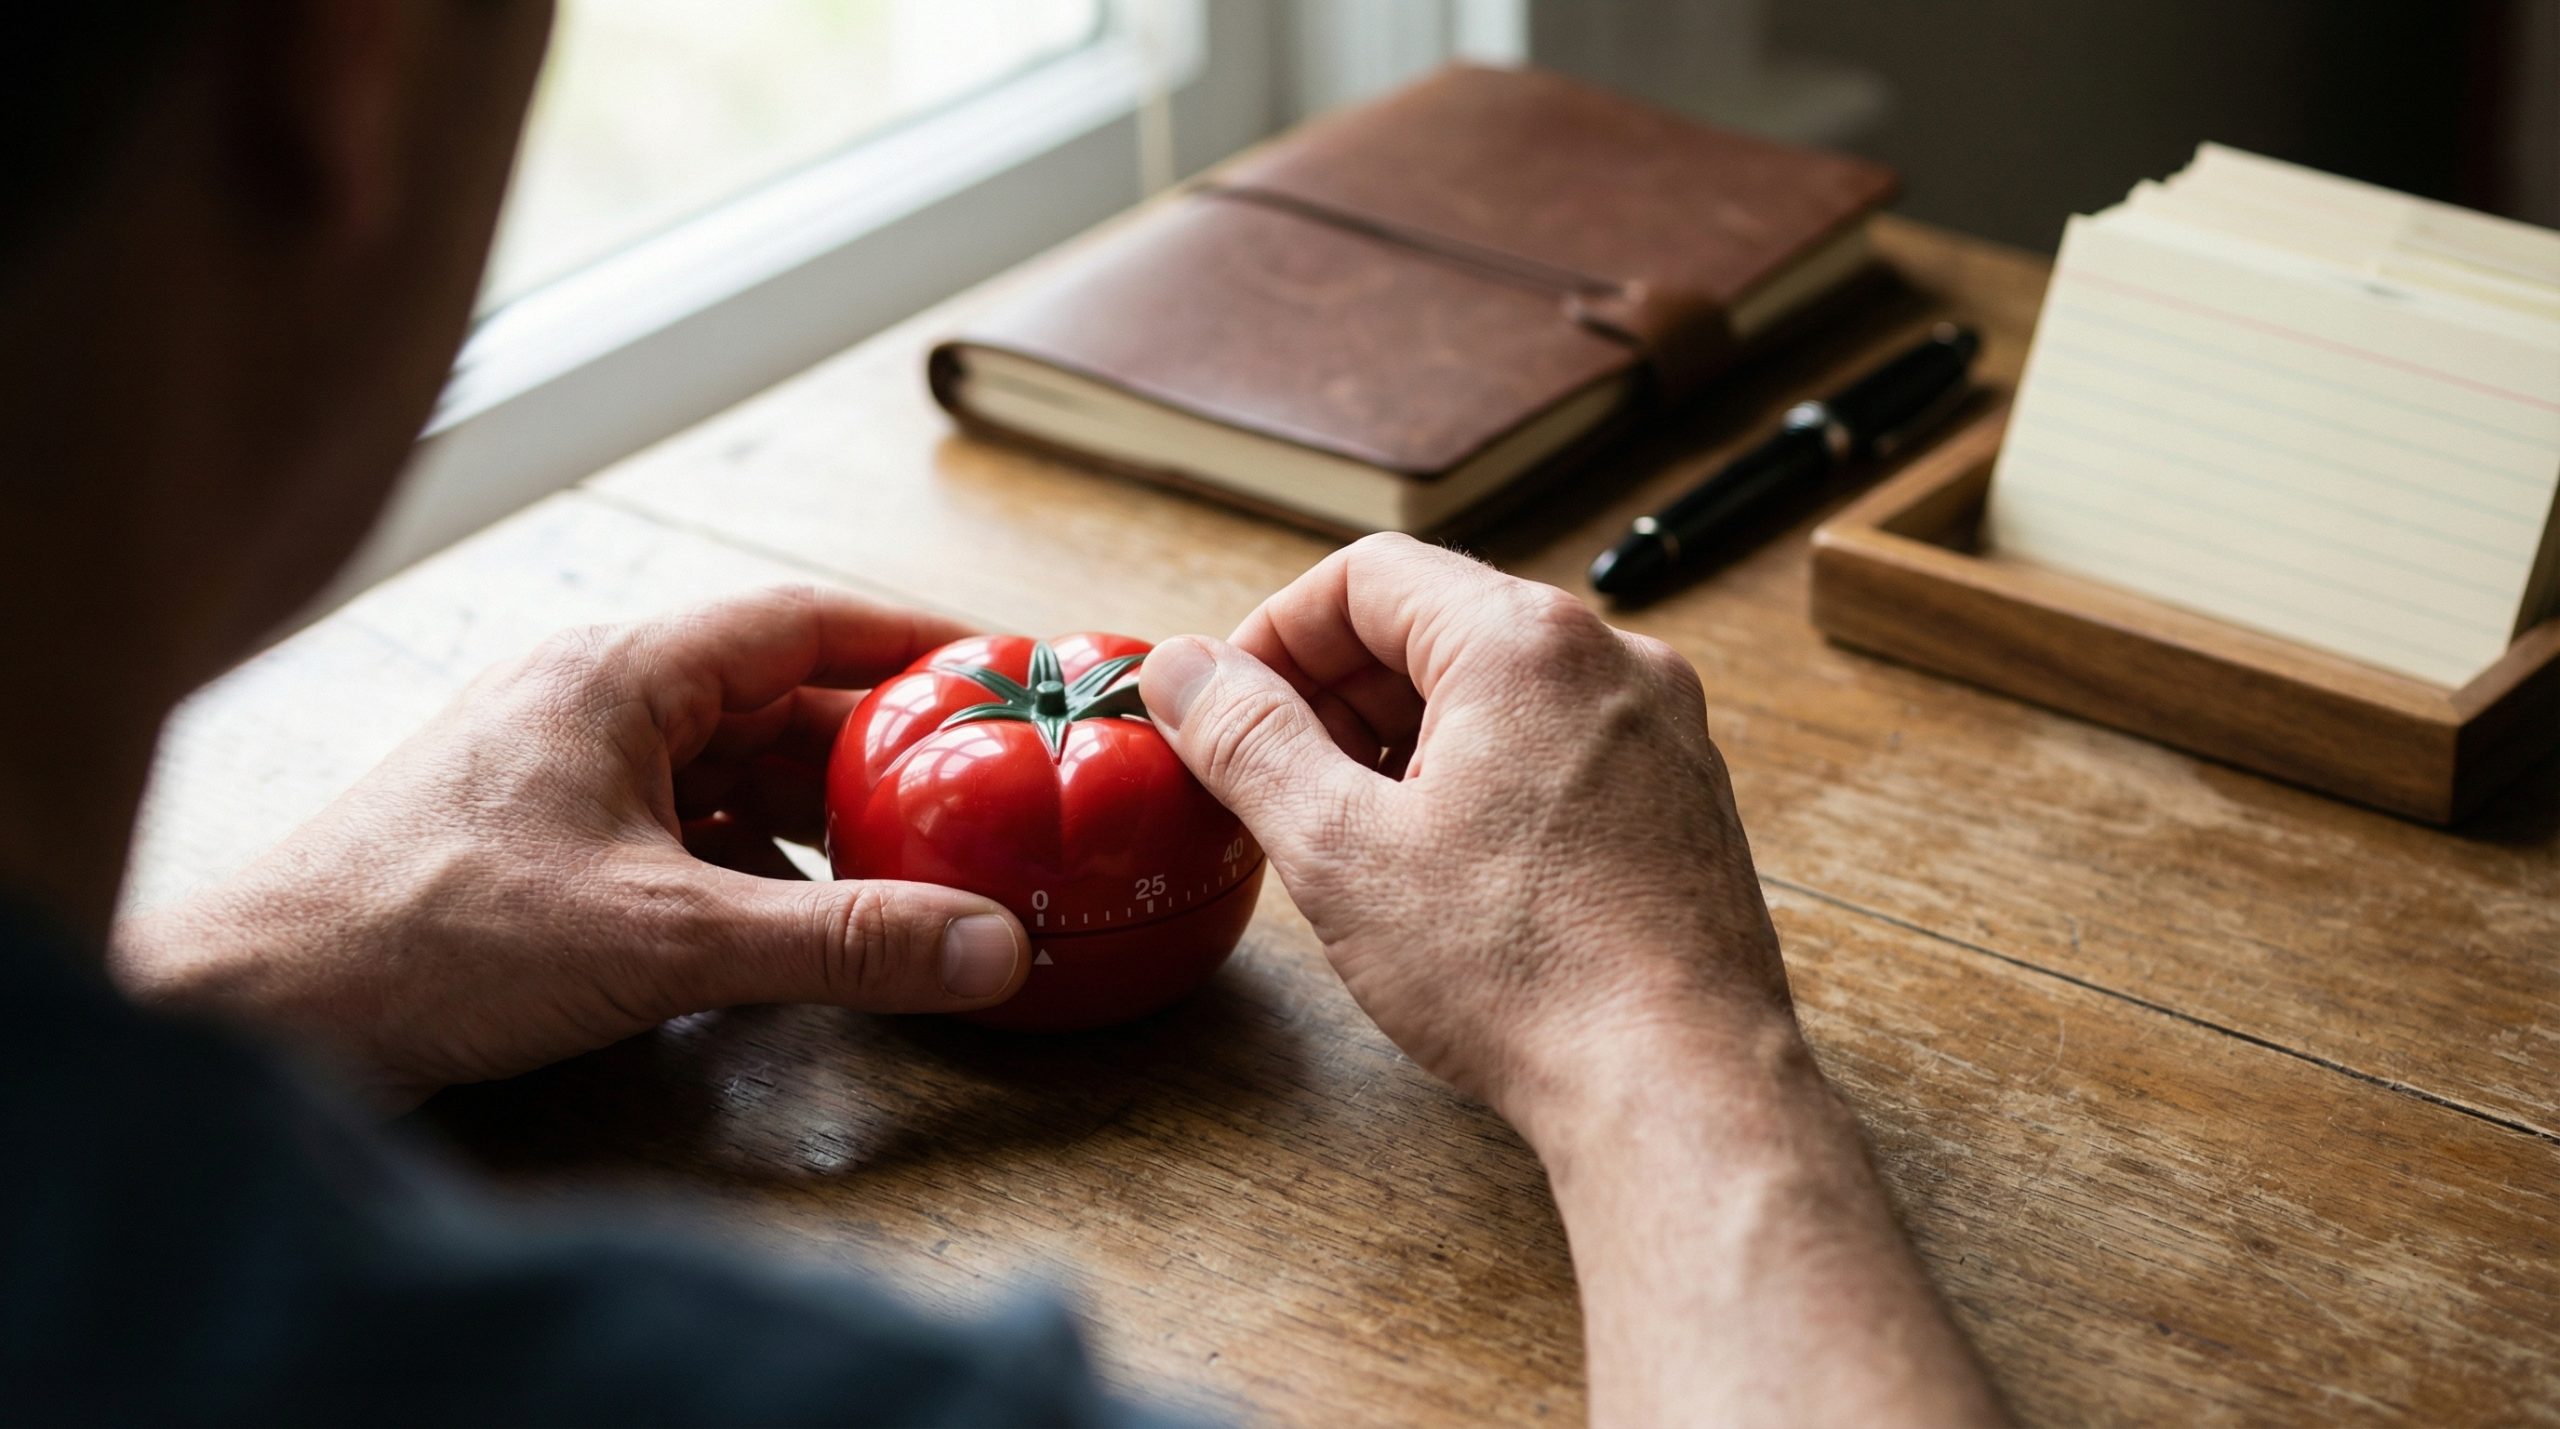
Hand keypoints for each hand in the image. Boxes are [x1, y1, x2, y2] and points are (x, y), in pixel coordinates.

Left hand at [113, 587, 1030, 1109]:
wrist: (258, 1015)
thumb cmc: (427, 941)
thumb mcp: (667, 940)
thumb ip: (840, 941)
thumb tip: (989, 946)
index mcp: (620, 674)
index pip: (799, 620)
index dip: (908, 643)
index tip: (998, 668)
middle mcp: (591, 701)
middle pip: (772, 701)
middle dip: (877, 751)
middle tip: (980, 791)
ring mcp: (559, 771)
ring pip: (724, 771)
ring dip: (814, 816)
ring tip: (910, 863)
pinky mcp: (536, 843)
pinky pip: (677, 829)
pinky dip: (750, 864)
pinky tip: (795, 918)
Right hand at [1138, 534, 1792, 1124]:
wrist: (1676, 1085)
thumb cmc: (1523, 972)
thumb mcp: (1340, 850)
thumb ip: (1247, 740)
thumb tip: (1182, 671)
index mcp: (1526, 642)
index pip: (1368, 577)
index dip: (1274, 636)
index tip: (1227, 707)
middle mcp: (1612, 662)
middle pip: (1438, 627)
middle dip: (1337, 695)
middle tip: (1275, 782)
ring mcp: (1660, 732)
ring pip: (1499, 694)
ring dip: (1405, 742)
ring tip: (1354, 839)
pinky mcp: (1682, 802)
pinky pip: (1559, 750)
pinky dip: (1482, 781)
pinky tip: (1446, 874)